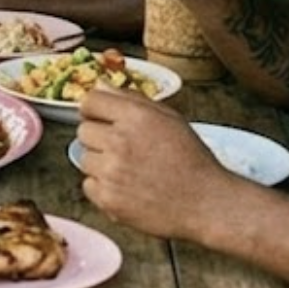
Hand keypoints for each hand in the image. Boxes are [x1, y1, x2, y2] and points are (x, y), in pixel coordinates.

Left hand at [77, 86, 232, 240]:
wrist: (205, 202)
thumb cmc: (191, 160)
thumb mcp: (169, 118)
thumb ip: (131, 98)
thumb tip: (102, 85)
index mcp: (136, 116)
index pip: (90, 100)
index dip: (95, 109)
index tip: (100, 117)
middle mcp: (120, 141)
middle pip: (83, 130)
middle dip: (99, 137)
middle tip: (123, 148)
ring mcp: (112, 172)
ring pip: (84, 159)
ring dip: (100, 163)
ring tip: (128, 169)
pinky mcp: (108, 199)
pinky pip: (88, 185)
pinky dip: (103, 187)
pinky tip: (126, 187)